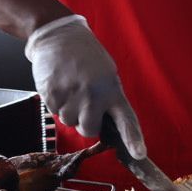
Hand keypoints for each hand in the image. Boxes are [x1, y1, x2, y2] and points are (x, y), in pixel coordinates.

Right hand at [23, 14, 146, 158]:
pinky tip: (59, 84)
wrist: (59, 36)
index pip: (126, 120)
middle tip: (83, 102)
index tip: (139, 155)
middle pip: (89, 130)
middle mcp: (94, 95)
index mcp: (112, 89)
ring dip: (69, 111)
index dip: (133, 139)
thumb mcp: (106, 74)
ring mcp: (72, 96)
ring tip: (71, 87)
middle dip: (85, 122)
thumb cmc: (85, 56)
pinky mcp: (52, 94)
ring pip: (70, 123)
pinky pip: (54, 112)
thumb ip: (108, 98)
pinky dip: (56, 103)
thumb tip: (104, 123)